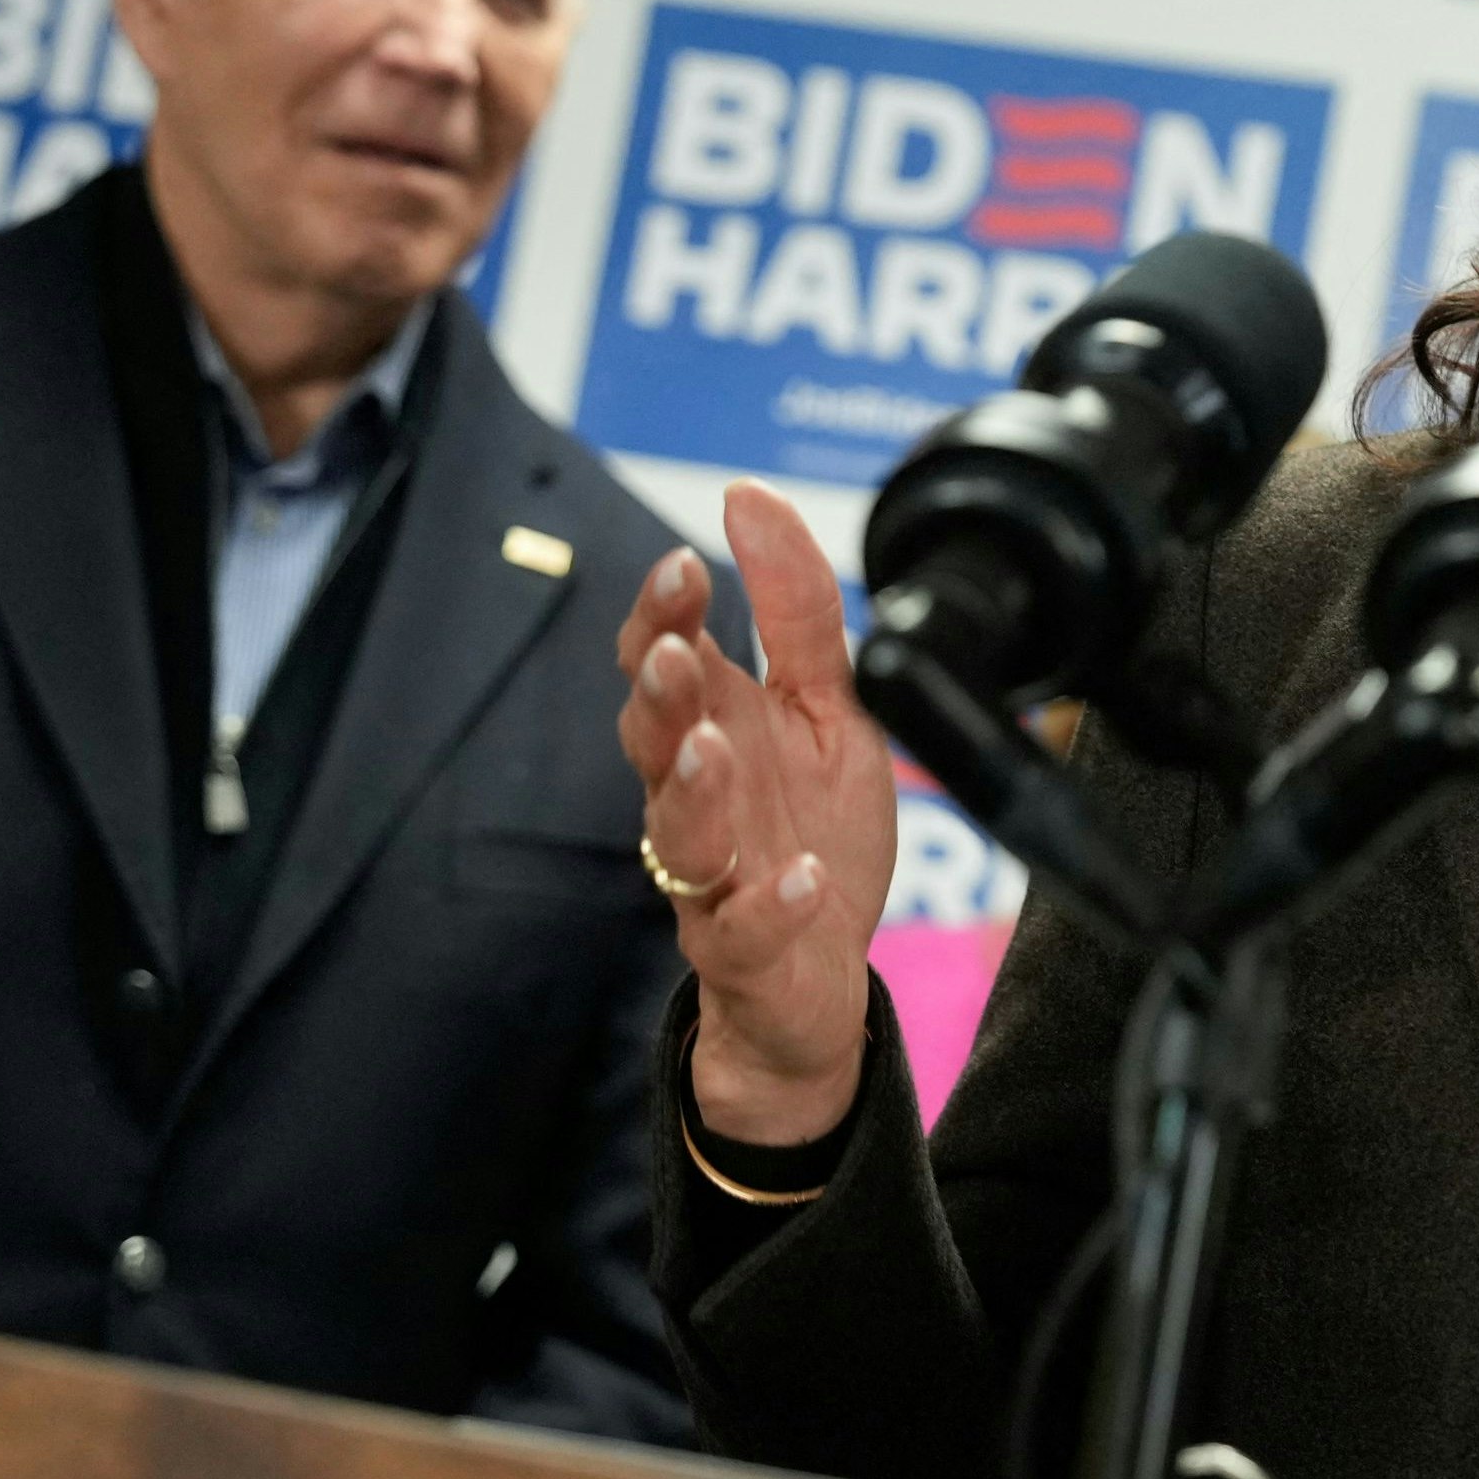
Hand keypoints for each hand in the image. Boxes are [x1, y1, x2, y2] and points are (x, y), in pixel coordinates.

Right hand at [614, 481, 898, 1144]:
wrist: (820, 981)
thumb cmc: (812, 834)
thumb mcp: (827, 710)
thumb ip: (795, 610)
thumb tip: (747, 496)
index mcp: (713, 729)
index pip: (664, 659)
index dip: (664, 616)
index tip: (686, 565)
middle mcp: (697, 798)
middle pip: (651, 738)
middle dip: (658, 694)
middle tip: (672, 653)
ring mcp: (711, 878)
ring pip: (678, 832)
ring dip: (692, 788)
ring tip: (712, 748)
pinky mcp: (742, 951)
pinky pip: (743, 929)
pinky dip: (772, 905)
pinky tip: (802, 879)